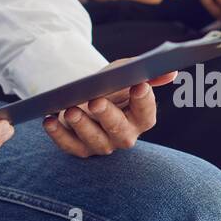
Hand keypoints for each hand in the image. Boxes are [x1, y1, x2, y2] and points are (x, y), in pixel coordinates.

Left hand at [41, 70, 178, 157]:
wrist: (85, 97)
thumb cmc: (108, 86)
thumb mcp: (124, 75)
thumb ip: (145, 73)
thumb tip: (170, 71)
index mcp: (140, 119)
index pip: (146, 113)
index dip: (144, 101)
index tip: (139, 85)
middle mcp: (124, 136)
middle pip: (120, 131)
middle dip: (108, 116)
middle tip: (96, 100)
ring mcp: (101, 145)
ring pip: (94, 140)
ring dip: (81, 125)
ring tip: (70, 109)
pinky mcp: (79, 149)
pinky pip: (69, 146)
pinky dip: (58, 134)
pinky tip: (49, 120)